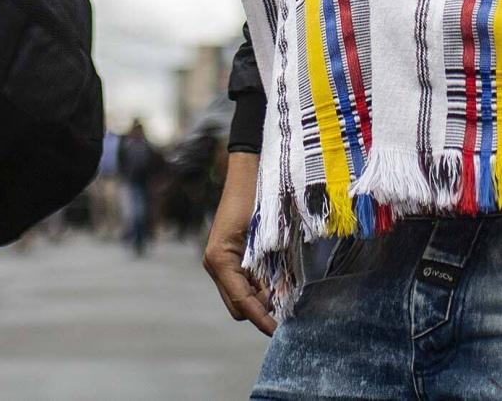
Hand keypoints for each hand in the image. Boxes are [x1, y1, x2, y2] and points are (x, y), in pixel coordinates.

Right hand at [202, 150, 275, 335]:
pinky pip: (243, 281)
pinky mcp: (230, 256)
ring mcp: (221, 261)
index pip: (241, 302)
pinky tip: (274, 274)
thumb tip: (274, 299)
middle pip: (238, 307)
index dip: (261, 318)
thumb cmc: (256, 197)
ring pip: (241, 296)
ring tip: (282, 284)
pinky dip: (259, 284)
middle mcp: (216, 264)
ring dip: (261, 296)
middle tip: (285, 298)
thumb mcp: (263, 236)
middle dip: (261, 309)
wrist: (250, 171)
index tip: (277, 331)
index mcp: (219, 260)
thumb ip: (264, 268)